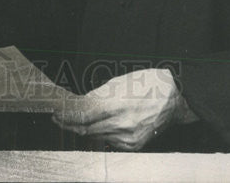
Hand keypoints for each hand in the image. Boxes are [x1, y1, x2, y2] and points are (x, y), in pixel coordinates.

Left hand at [52, 68, 194, 150]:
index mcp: (118, 104)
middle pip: (86, 128)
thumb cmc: (147, 84)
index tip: (55, 112)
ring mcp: (129, 137)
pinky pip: (108, 142)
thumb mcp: (118, 83)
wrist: (174, 99)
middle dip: (69, 124)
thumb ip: (96, 96)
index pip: (83, 114)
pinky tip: (90, 128)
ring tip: (69, 122)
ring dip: (80, 130)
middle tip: (56, 118)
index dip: (66, 115)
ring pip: (95, 136)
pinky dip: (97, 135)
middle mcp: (123, 124)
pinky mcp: (133, 146)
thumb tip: (77, 105)